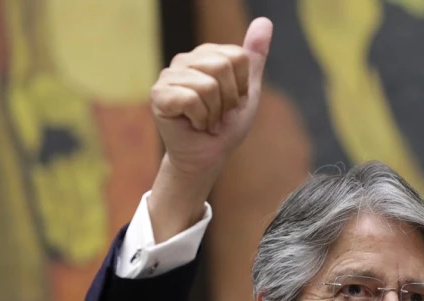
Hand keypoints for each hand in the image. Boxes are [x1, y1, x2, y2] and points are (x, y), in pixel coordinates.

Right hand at [145, 17, 271, 241]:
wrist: (207, 156)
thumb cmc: (225, 126)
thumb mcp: (247, 91)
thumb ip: (253, 57)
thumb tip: (264, 21)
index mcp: (206, 55)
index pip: (237, 56)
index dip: (241, 86)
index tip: (231, 102)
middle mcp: (184, 60)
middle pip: (221, 66)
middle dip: (228, 99)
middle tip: (218, 115)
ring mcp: (168, 76)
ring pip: (207, 85)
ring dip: (214, 113)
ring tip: (205, 121)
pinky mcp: (158, 95)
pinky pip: (191, 98)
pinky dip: (199, 118)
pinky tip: (193, 124)